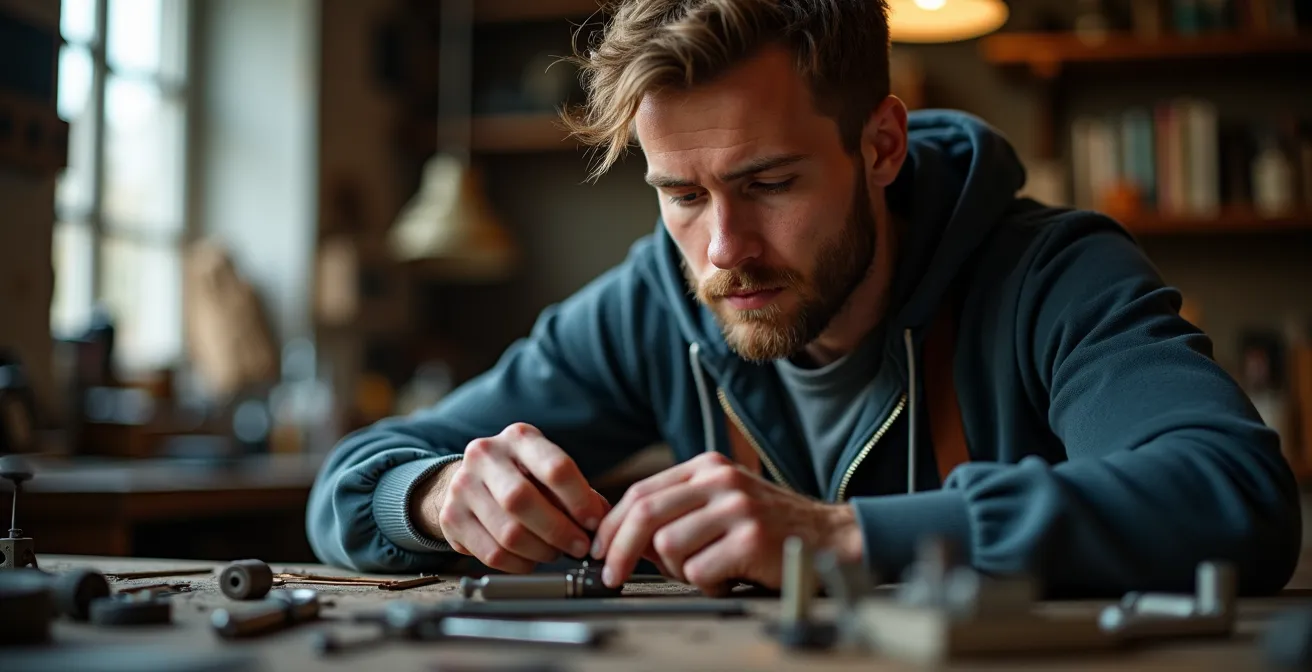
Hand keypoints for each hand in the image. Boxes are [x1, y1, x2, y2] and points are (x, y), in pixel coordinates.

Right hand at [425, 423, 609, 572]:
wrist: (469, 480)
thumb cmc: (523, 477)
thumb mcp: (549, 471)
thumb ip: (578, 493)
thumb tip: (605, 522)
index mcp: (519, 437)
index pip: (555, 467)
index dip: (580, 500)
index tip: (595, 523)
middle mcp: (485, 455)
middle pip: (523, 500)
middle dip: (559, 531)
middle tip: (579, 547)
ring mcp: (462, 486)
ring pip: (507, 532)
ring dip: (540, 551)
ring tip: (555, 552)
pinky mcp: (451, 517)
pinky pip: (491, 553)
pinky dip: (519, 564)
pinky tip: (531, 560)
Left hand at [589, 452, 862, 594]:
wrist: (832, 539)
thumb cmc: (772, 528)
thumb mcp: (723, 505)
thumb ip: (678, 513)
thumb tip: (623, 541)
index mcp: (708, 467)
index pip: (641, 492)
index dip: (612, 524)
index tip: (600, 550)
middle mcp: (720, 479)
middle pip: (645, 513)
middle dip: (619, 550)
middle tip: (611, 576)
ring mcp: (736, 506)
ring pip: (668, 545)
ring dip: (677, 570)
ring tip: (705, 571)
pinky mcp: (750, 537)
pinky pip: (699, 570)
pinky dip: (706, 583)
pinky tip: (728, 576)